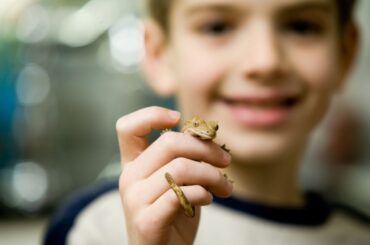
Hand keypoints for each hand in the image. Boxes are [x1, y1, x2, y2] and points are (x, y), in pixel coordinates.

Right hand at [116, 106, 232, 244]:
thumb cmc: (172, 214)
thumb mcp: (176, 180)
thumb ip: (183, 157)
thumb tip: (205, 134)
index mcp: (133, 164)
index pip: (127, 128)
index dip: (151, 114)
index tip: (178, 117)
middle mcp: (128, 178)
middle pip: (169, 143)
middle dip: (206, 149)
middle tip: (225, 161)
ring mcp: (134, 200)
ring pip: (182, 168)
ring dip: (213, 175)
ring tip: (225, 186)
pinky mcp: (147, 220)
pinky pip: (182, 194)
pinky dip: (203, 193)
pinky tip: (208, 198)